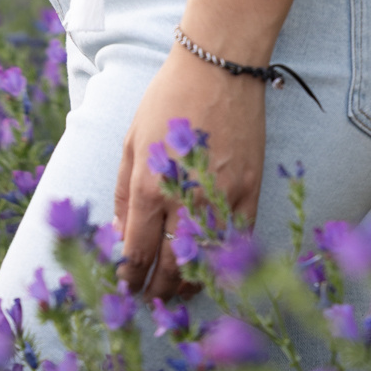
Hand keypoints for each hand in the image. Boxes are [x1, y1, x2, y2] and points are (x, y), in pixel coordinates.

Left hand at [113, 42, 265, 297]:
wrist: (219, 67)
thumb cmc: (169, 97)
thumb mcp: (131, 140)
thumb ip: (124, 191)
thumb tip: (121, 234)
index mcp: (150, 186)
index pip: (137, 253)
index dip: (129, 278)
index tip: (125, 288)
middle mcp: (185, 199)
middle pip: (169, 268)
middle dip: (156, 293)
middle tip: (149, 302)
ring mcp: (221, 198)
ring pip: (204, 262)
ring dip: (187, 286)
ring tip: (176, 294)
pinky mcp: (249, 192)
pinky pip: (235, 242)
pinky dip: (222, 262)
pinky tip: (210, 270)